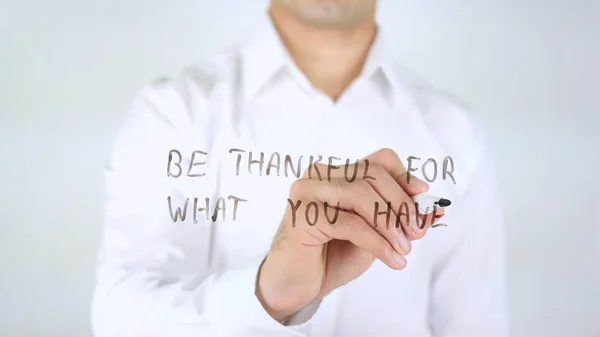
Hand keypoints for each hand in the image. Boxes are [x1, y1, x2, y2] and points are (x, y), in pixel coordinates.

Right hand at [255, 148, 444, 320]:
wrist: (296, 286)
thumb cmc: (331, 256)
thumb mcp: (373, 233)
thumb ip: (396, 218)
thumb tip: (434, 209)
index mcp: (335, 174)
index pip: (378, 160)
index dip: (404, 176)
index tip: (424, 197)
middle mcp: (319, 175)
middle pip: (372, 174)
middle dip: (401, 204)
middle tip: (416, 233)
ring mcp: (307, 191)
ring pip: (361, 193)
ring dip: (390, 223)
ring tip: (404, 249)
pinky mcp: (302, 215)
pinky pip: (350, 223)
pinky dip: (377, 242)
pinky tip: (392, 259)